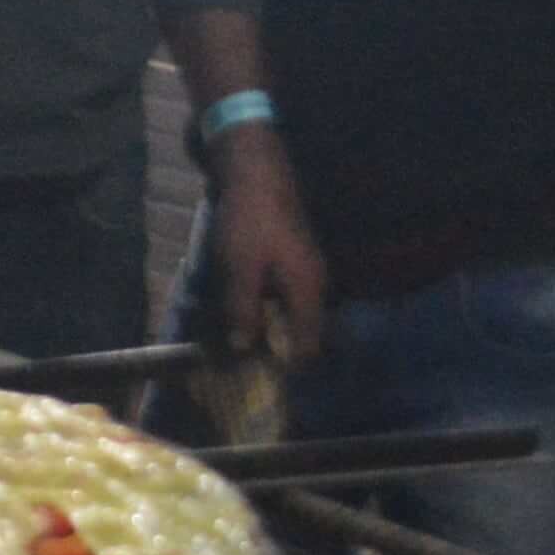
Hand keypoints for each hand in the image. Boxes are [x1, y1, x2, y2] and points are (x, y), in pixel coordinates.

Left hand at [204, 131, 327, 365]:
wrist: (256, 173)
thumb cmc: (249, 221)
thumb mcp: (240, 269)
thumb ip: (243, 311)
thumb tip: (243, 349)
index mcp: (308, 290)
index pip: (309, 346)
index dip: (287, 368)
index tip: (259, 382)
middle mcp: (316, 284)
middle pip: (303, 333)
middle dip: (276, 351)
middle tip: (243, 365)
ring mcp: (306, 272)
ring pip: (292, 315)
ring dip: (269, 330)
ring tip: (238, 343)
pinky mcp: (292, 261)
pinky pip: (284, 298)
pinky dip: (267, 309)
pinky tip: (243, 312)